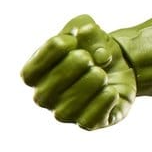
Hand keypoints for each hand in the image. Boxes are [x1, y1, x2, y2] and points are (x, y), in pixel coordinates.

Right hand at [22, 16, 136, 128]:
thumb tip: (90, 40)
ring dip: (87, 87)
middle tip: (89, 58)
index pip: (30, 73)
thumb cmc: (93, 48)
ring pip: (67, 110)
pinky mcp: (89, 123)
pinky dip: (101, 104)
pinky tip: (111, 91)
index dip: (50, 54)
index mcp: (36, 76)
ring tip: (101, 74)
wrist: (122, 67)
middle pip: (47, 92)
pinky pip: (88, 121)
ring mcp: (66, 113)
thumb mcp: (88, 30)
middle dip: (70, 69)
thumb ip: (85, 28)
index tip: (71, 40)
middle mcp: (46, 98)